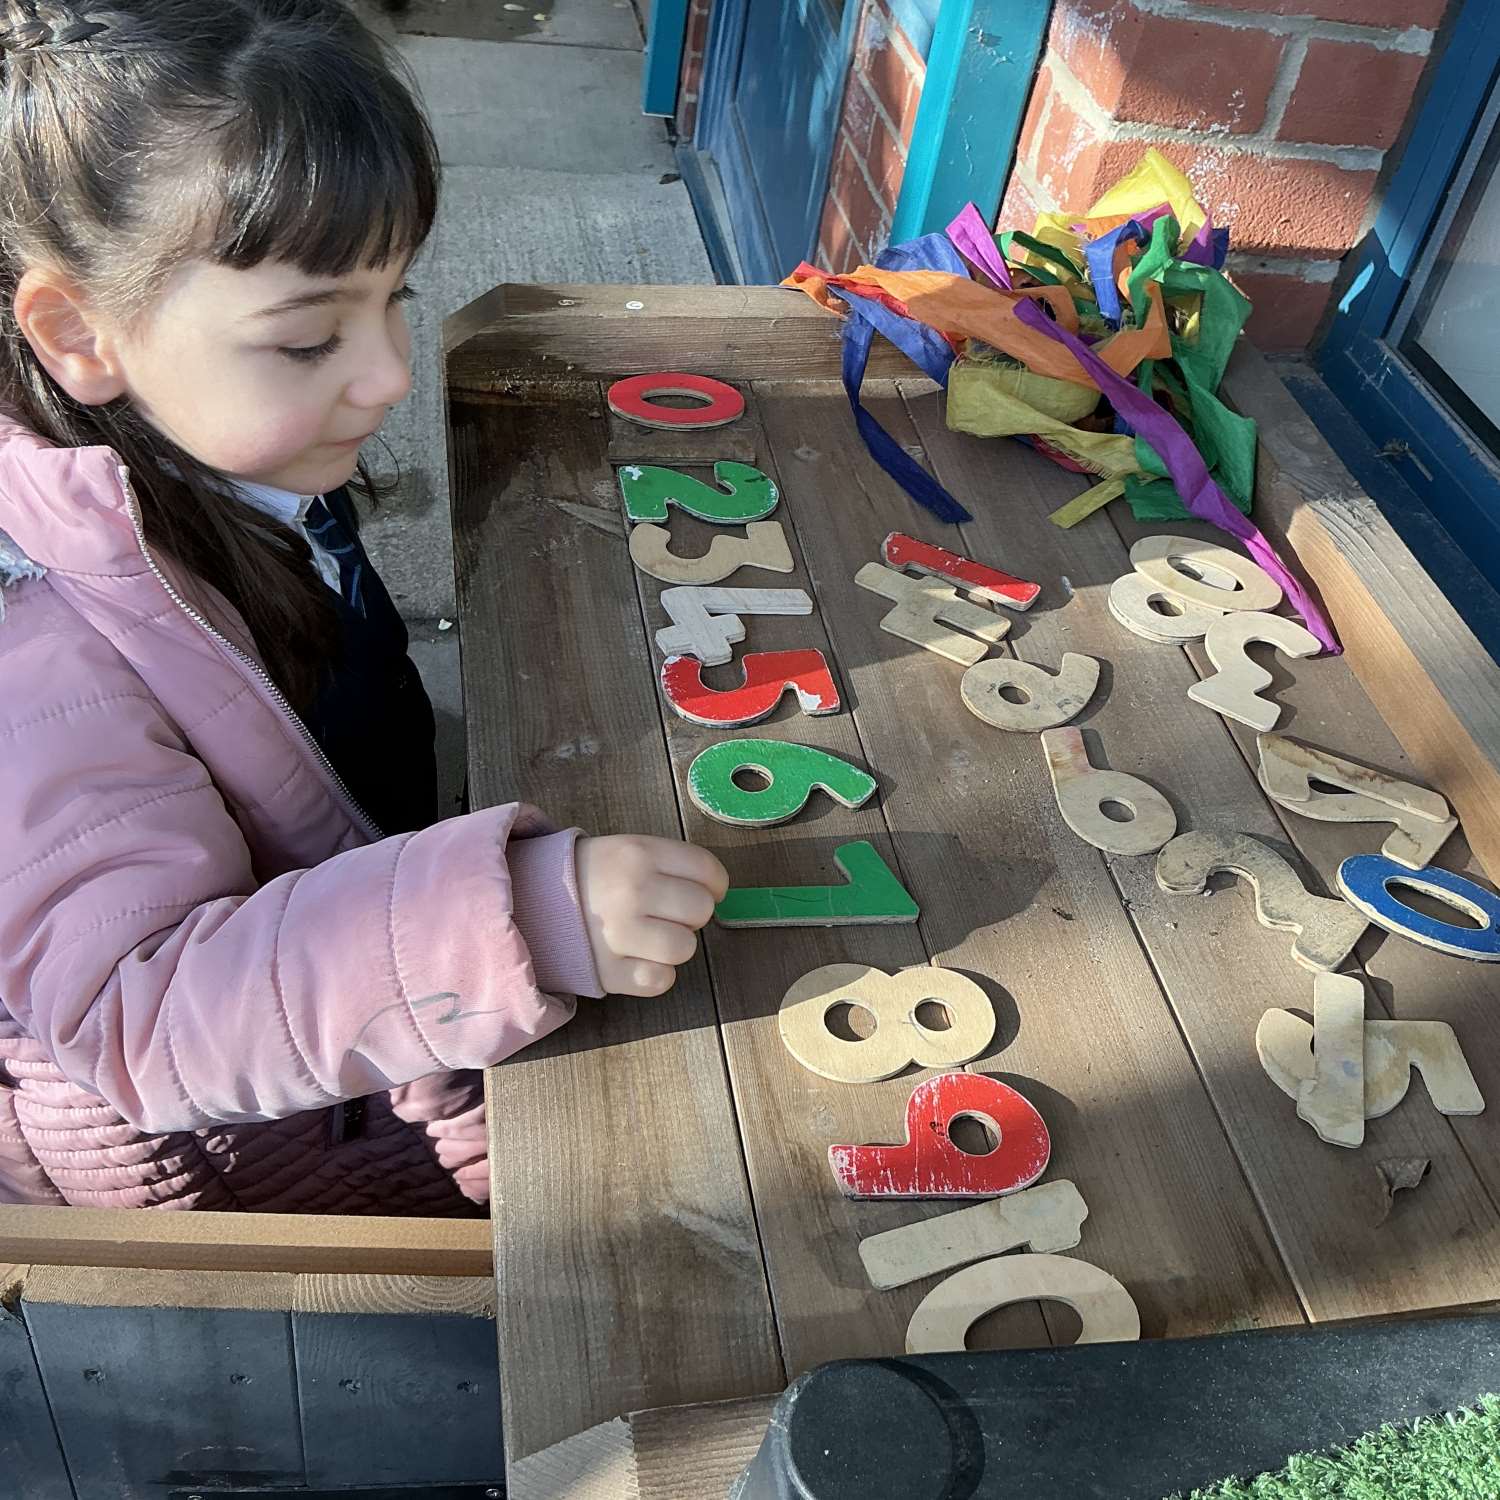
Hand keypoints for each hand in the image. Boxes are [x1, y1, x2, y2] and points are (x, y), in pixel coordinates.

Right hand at [576, 835, 729, 996]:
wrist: (531, 901)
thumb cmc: (592, 876)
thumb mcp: (626, 849)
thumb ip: (669, 864)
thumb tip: (715, 891)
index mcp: (638, 852)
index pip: (707, 870)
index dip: (715, 884)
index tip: (707, 890)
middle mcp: (631, 890)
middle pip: (701, 910)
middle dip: (691, 914)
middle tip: (666, 913)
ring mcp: (618, 934)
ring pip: (684, 948)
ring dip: (674, 945)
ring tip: (650, 935)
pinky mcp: (608, 972)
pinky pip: (660, 981)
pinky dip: (655, 974)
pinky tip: (637, 958)